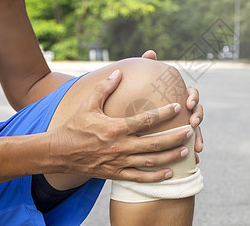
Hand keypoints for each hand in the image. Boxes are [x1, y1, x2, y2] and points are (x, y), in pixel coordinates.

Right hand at [50, 70, 193, 182]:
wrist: (59, 153)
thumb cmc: (74, 126)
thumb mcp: (88, 104)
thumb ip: (104, 88)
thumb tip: (118, 72)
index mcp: (115, 128)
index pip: (145, 120)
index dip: (164, 113)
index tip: (177, 107)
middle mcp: (120, 146)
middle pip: (154, 142)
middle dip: (175, 137)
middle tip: (190, 130)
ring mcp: (119, 162)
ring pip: (151, 161)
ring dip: (170, 156)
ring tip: (185, 150)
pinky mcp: (116, 174)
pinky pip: (140, 177)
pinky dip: (156, 177)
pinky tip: (170, 173)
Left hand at [142, 50, 203, 162]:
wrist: (129, 112)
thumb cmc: (134, 95)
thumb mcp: (139, 82)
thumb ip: (146, 66)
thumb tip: (151, 53)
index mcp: (176, 95)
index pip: (191, 93)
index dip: (193, 97)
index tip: (188, 103)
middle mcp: (182, 109)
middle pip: (197, 111)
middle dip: (198, 117)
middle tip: (193, 123)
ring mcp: (181, 123)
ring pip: (196, 130)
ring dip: (199, 137)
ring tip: (198, 146)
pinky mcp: (177, 137)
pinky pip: (189, 145)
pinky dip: (193, 152)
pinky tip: (195, 161)